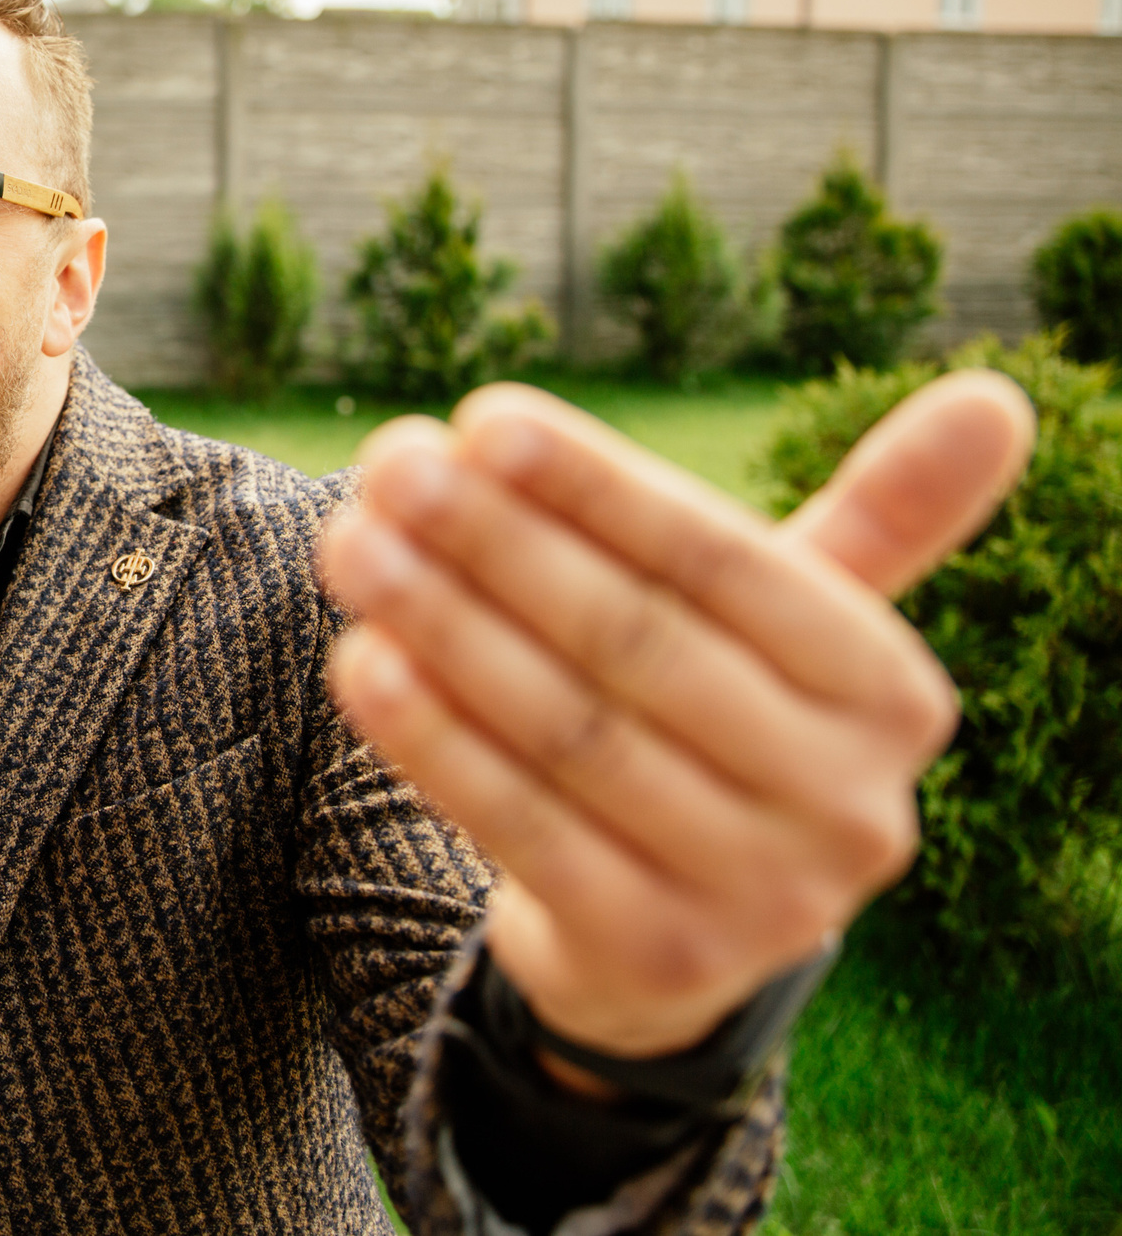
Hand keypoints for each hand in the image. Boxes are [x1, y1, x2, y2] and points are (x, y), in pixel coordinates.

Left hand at [317, 372, 1032, 1059]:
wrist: (678, 941)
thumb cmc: (722, 728)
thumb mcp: (796, 637)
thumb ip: (880, 520)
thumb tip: (999, 394)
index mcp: (890, 695)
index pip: (725, 563)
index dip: (597, 487)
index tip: (478, 417)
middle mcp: (847, 802)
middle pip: (635, 641)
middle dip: (496, 543)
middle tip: (386, 469)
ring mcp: (759, 894)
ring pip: (568, 729)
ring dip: (442, 625)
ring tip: (351, 546)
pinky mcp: (655, 955)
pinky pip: (521, 824)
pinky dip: (433, 738)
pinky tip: (360, 662)